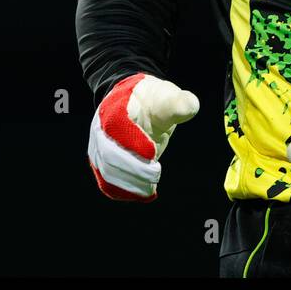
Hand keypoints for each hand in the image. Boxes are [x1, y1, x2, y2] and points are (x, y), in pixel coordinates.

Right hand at [87, 73, 198, 201]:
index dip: (133, 142)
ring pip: (107, 172)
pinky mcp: (104, 165)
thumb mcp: (166, 96)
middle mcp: (101, 129)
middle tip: (156, 173)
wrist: (136, 104)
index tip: (153, 153)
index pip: (116, 127)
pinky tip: (146, 193)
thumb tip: (191, 106)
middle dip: (133, 168)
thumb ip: (178, 102)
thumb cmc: (152, 100)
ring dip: (129, 184)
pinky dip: (125, 192)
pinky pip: (108, 182)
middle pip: (108, 154)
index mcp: (114, 108)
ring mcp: (99, 148)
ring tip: (151, 187)